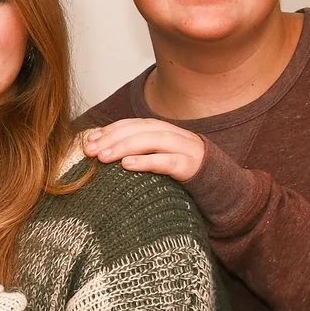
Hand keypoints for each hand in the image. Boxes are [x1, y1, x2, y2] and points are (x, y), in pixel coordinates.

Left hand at [80, 118, 204, 181]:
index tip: (89, 141)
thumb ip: (134, 152)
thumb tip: (99, 149)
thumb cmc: (179, 173)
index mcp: (163, 130)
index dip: (110, 130)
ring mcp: (185, 149)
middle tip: (90, 151)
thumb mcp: (156, 159)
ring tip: (104, 157)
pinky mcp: (192, 166)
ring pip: (153, 140)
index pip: (133, 124)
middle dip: (113, 138)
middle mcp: (174, 135)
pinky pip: (168, 161)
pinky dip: (147, 161)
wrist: (220, 186)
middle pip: (140, 129)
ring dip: (125, 147)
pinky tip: (127, 165)